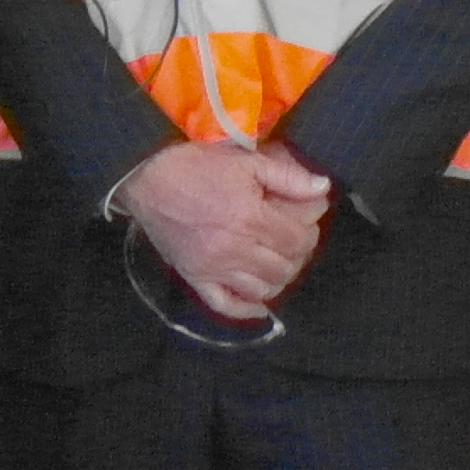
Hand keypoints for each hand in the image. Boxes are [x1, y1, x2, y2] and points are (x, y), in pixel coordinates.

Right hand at [117, 140, 331, 322]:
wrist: (146, 177)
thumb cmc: (196, 164)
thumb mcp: (244, 161)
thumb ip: (287, 176)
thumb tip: (323, 188)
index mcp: (249, 218)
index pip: (296, 241)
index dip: (308, 234)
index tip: (304, 224)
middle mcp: (235, 249)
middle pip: (283, 267)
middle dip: (296, 256)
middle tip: (292, 242)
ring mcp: (214, 268)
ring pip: (261, 289)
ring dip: (277, 279)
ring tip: (276, 263)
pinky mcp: (196, 277)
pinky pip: (226, 305)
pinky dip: (247, 309)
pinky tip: (258, 301)